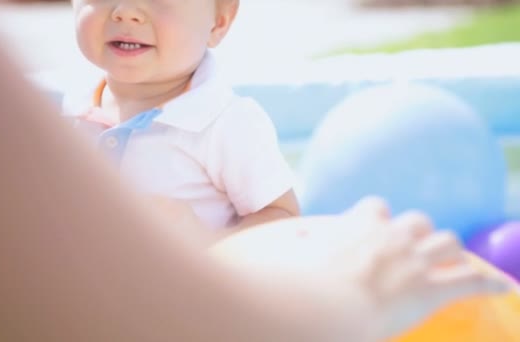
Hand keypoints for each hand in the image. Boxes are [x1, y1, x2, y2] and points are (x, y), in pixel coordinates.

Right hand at [210, 197, 510, 339]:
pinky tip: (505, 287)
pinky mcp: (430, 288)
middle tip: (413, 248)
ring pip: (448, 241)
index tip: (374, 225)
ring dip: (450, 252)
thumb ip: (222, 233)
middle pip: (417, 220)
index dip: (377, 218)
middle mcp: (386, 237)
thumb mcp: (251, 254)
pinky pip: (472, 279)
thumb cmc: (285, 287)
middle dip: (418, 232)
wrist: (316, 307)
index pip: (373, 209)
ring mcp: (411, 260)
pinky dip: (488, 282)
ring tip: (452, 261)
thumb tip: (171, 207)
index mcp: (352, 228)